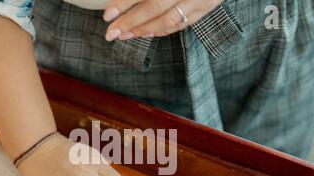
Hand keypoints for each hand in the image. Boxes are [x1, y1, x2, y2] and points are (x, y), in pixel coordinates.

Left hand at [103, 0, 222, 40]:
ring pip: (168, 20)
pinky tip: (144, 33)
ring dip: (143, 30)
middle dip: (130, 22)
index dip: (124, 2)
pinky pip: (180, 24)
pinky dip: (160, 31)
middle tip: (111, 32)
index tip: (109, 14)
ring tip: (124, 34)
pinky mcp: (204, 8)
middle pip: (154, 6)